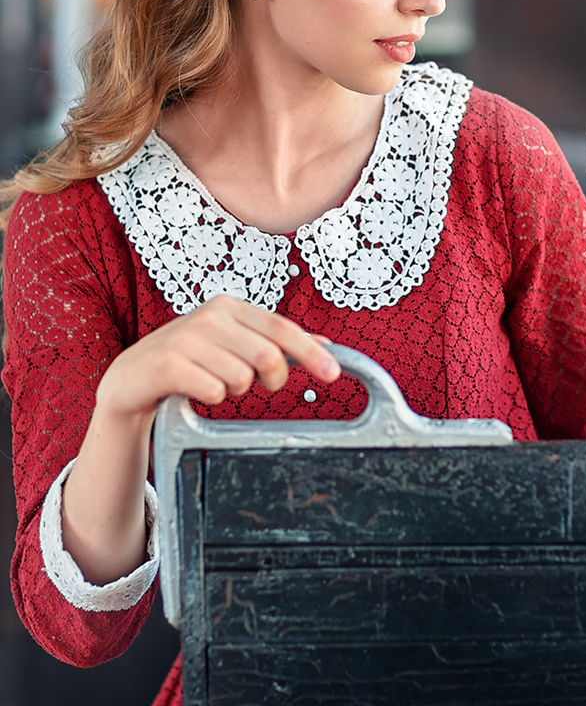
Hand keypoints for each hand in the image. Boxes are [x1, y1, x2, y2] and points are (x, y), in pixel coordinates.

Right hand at [97, 295, 340, 420]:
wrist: (132, 378)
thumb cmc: (190, 360)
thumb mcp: (232, 343)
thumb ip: (274, 341)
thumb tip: (325, 344)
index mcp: (230, 307)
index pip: (282, 327)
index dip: (311, 351)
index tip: (334, 373)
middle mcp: (210, 316)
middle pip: (268, 355)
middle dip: (272, 380)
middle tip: (257, 385)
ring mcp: (187, 338)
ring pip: (242, 377)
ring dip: (235, 390)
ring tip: (214, 381)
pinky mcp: (168, 363)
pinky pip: (213, 391)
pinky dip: (211, 398)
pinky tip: (195, 389)